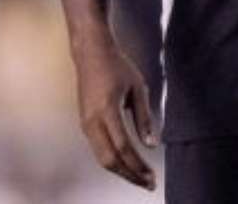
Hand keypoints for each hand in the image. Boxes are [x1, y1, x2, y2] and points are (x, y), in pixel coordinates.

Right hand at [75, 41, 158, 189]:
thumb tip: (151, 145)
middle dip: (130, 175)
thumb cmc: (117, 66)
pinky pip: (98, 149)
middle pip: (109, 160)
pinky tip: (127, 164)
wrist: (91, 52)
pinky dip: (113, 161)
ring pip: (102, 158)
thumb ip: (144, 117)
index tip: (153, 177)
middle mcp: (92, 121)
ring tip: (140, 177)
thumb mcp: (137, 88)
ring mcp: (85, 123)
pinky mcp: (84, 124)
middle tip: (148, 184)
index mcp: (107, 110)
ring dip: (122, 171)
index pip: (123, 147)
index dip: (138, 166)